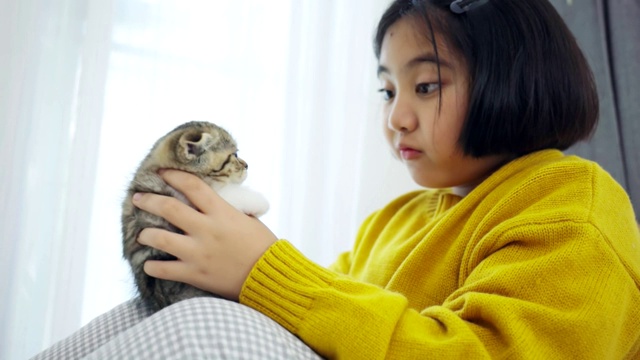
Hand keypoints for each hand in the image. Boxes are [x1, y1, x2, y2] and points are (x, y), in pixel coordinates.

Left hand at [132, 169, 277, 300]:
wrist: (269, 277)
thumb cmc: (262, 246)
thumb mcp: (248, 219)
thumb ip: (227, 210)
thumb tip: (211, 200)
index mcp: (221, 212)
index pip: (192, 186)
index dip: (173, 176)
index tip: (160, 173)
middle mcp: (206, 229)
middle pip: (168, 208)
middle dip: (148, 200)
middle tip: (137, 198)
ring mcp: (198, 253)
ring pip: (159, 238)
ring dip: (145, 234)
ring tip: (141, 234)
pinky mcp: (195, 274)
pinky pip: (164, 270)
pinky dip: (153, 267)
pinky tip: (149, 264)